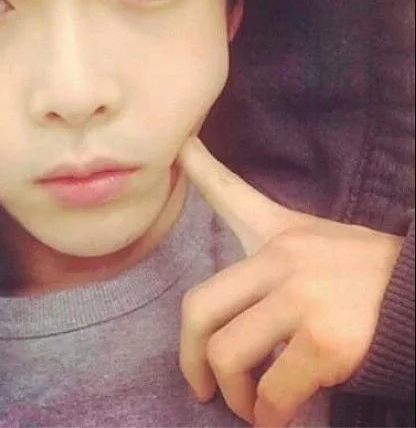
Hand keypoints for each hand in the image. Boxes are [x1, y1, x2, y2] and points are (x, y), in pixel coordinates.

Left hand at [177, 136, 401, 426]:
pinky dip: (270, 414)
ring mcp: (304, 298)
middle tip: (202, 386)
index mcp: (280, 234)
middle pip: (200, 307)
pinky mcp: (328, 340)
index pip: (232, 194)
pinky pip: (275, 389)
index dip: (201, 167)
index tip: (181, 147)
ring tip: (250, 406)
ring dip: (234, 395)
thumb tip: (235, 224)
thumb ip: (268, 237)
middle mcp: (284, 260)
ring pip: (228, 354)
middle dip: (190, 356)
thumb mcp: (313, 242)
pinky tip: (278, 417)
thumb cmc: (365, 276)